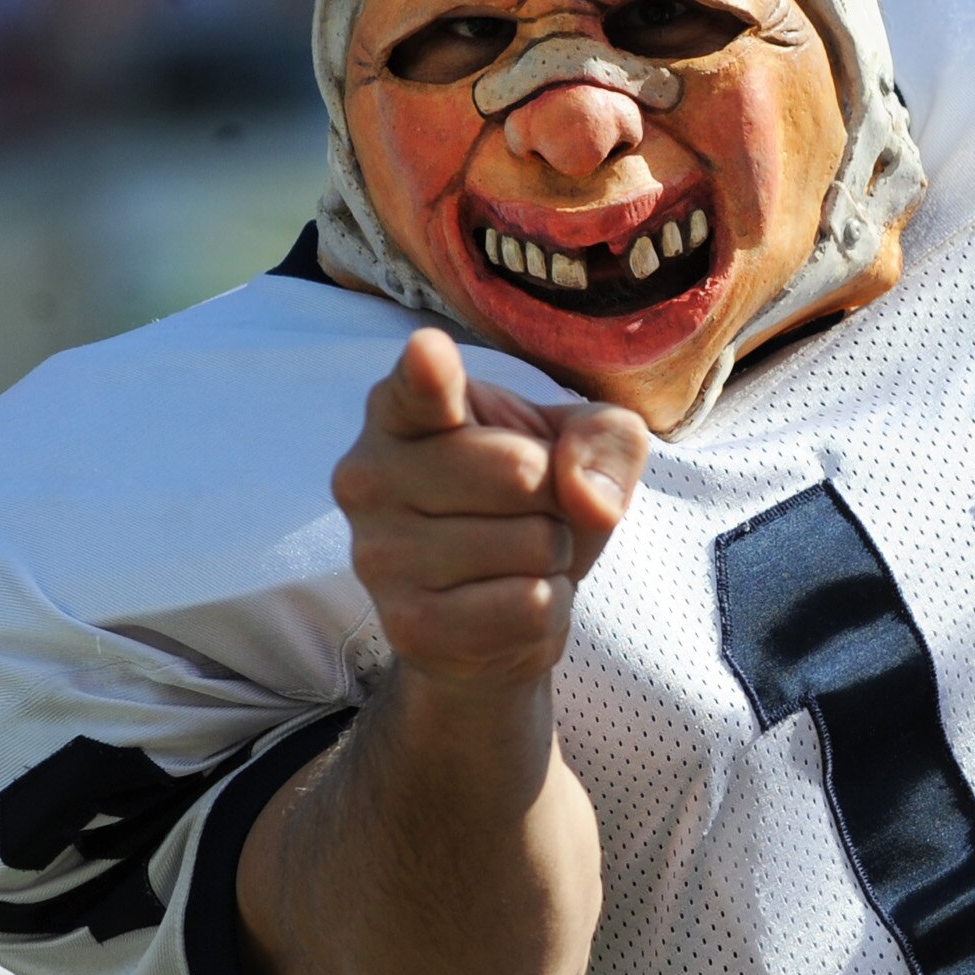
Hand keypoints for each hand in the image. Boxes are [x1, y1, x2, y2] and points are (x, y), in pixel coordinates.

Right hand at [333, 328, 650, 690]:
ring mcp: (379, 555)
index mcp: (402, 413)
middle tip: (524, 514)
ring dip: (553, 558)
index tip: (429, 350)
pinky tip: (505, 606)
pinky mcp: (408, 624)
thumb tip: (588, 498)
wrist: (498, 619)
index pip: (416, 389)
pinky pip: (530, 605)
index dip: (428, 371)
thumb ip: (604, 438)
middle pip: (521, 472)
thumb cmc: (529, 508)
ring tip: (512, 561)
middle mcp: (369, 476)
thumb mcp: (581, 447)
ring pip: (533, 544)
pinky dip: (548, 607)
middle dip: (557, 498)